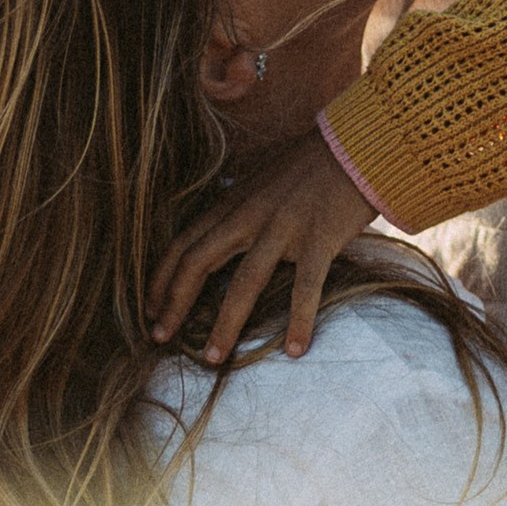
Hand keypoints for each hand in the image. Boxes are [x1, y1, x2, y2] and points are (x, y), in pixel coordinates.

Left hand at [151, 130, 378, 362]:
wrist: (356, 146)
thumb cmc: (309, 167)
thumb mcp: (260, 183)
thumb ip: (237, 211)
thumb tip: (216, 240)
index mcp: (233, 203)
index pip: (183, 244)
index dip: (161, 279)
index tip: (150, 309)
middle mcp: (250, 216)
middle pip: (199, 263)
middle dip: (175, 303)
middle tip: (160, 338)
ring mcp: (284, 228)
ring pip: (244, 282)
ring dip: (225, 324)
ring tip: (213, 359)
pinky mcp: (319, 239)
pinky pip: (305, 287)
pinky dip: (299, 320)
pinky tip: (295, 349)